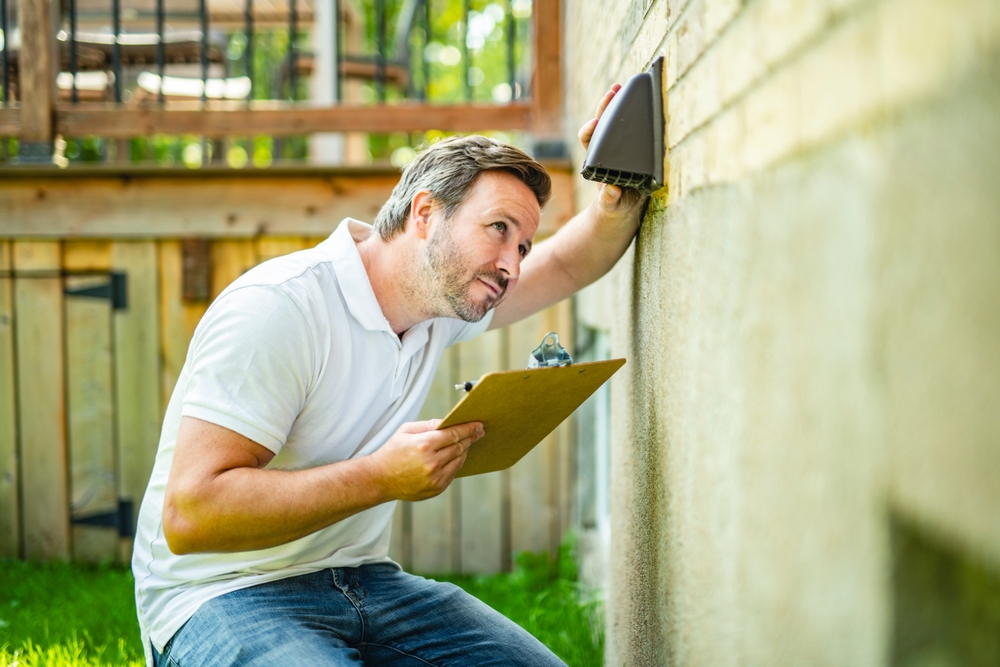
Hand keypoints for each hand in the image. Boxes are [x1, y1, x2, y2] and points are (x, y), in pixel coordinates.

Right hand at [367, 420, 483, 501]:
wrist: (380, 478)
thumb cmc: (392, 452)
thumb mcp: (406, 431)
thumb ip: (428, 425)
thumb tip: (447, 422)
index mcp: (424, 445)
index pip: (453, 434)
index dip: (468, 428)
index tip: (478, 425)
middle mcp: (431, 462)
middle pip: (459, 447)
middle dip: (470, 438)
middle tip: (478, 432)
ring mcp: (435, 478)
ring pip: (459, 461)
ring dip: (465, 450)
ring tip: (467, 443)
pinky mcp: (436, 488)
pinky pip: (453, 473)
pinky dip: (456, 463)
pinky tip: (455, 457)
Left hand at [577, 85, 646, 215]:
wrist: (623, 204)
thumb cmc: (615, 202)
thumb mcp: (612, 204)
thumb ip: (610, 200)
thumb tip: (612, 191)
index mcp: (596, 159)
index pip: (588, 139)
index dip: (590, 130)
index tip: (595, 123)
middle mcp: (604, 148)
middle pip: (600, 122)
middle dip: (604, 106)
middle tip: (612, 92)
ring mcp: (616, 145)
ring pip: (612, 120)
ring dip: (616, 102)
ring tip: (620, 86)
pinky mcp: (629, 145)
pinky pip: (628, 125)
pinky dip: (631, 110)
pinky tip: (638, 98)